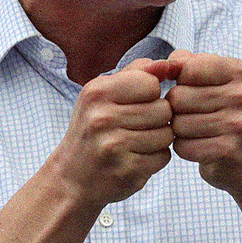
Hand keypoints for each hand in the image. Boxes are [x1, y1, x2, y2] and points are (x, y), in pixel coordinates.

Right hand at [50, 57, 180, 207]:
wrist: (70, 179)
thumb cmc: (93, 130)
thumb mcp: (104, 94)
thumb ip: (137, 73)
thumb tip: (171, 63)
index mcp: (97, 92)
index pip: (151, 83)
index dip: (151, 94)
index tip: (135, 104)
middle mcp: (102, 117)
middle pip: (163, 109)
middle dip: (157, 119)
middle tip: (135, 127)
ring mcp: (114, 146)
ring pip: (167, 134)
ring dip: (158, 139)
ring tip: (135, 142)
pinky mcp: (127, 171)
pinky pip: (163, 157)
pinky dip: (155, 159)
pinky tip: (135, 159)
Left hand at [165, 49, 241, 193]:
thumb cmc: (228, 115)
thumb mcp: (217, 82)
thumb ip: (190, 65)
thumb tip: (168, 62)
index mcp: (238, 71)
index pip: (186, 69)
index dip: (180, 84)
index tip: (194, 94)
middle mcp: (241, 95)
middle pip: (177, 97)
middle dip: (177, 110)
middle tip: (197, 118)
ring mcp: (237, 123)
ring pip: (177, 123)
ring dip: (180, 132)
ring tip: (200, 133)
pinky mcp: (228, 149)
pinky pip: (183, 146)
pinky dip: (186, 149)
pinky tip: (202, 148)